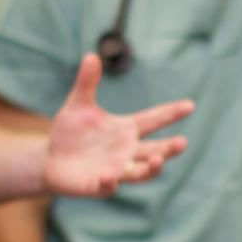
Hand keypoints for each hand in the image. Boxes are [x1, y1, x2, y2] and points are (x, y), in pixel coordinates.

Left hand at [44, 53, 194, 195]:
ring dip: (152, 168)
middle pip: (156, 150)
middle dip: (170, 149)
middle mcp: (127, 151)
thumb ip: (87, 83)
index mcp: (127, 130)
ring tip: (158, 160)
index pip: (154, 120)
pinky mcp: (100, 185)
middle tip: (183, 142)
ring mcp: (116, 170)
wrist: (51, 159)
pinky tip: (108, 175)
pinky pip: (109, 186)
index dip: (171, 113)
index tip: (190, 105)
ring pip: (141, 172)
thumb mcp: (78, 105)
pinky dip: (110, 181)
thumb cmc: (71, 133)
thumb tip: (91, 56)